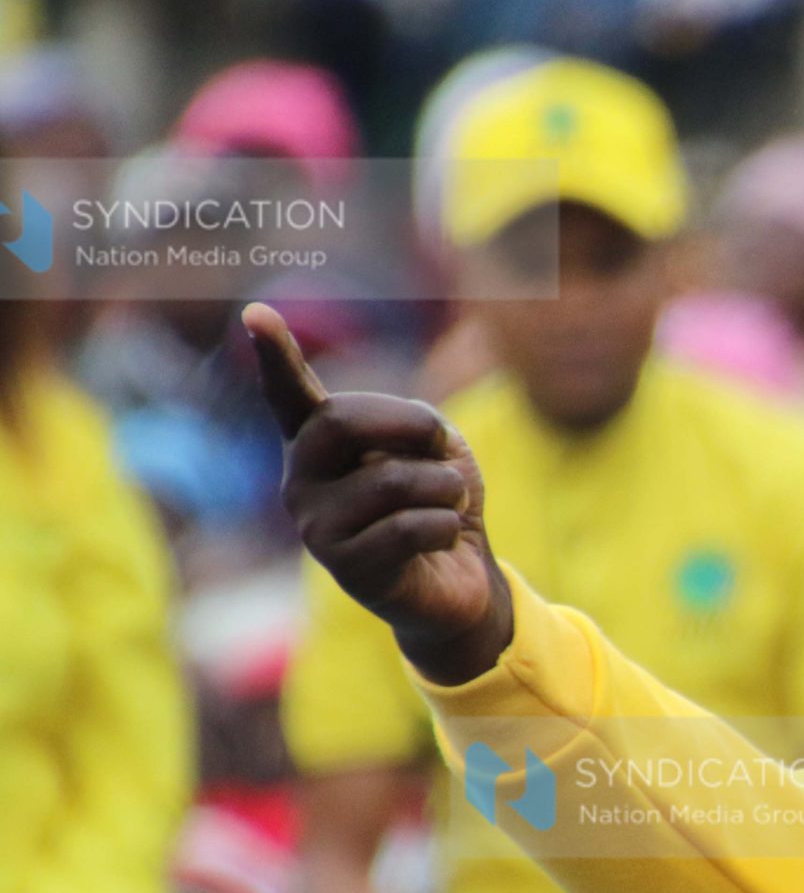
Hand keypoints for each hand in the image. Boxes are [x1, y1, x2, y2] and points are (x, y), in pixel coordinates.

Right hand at [247, 303, 513, 685]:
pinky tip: (440, 541)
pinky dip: (448, 526)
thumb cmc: (440, 501)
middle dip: (411, 425)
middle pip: (340, 423)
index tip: (254, 314)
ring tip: (446, 505)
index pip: (289, 393)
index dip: (275, 354)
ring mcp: (316, 527)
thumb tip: (386, 452)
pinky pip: (413, 527)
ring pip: (393, 481)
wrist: (459, 579)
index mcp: (318, 441)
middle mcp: (302, 479)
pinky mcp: (345, 568)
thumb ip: (409, 427)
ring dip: (445, 486)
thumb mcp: (435, 447)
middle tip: (441, 447)